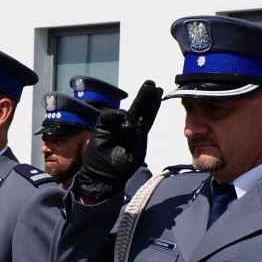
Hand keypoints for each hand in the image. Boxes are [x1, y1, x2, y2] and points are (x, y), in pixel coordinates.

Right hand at [73, 80, 162, 202]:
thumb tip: (140, 118)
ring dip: (129, 116)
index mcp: (137, 134)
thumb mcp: (137, 153)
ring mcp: (114, 126)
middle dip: (145, 96)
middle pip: (138, 108)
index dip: (153, 104)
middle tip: (151, 84)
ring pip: (124, 112)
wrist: (102, 177)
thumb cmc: (121, 168)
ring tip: (127, 129)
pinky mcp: (102, 127)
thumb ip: (141, 136)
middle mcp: (127, 127)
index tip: (159, 91)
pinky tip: (121, 121)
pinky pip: (109, 116)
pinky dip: (115, 116)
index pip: (147, 116)